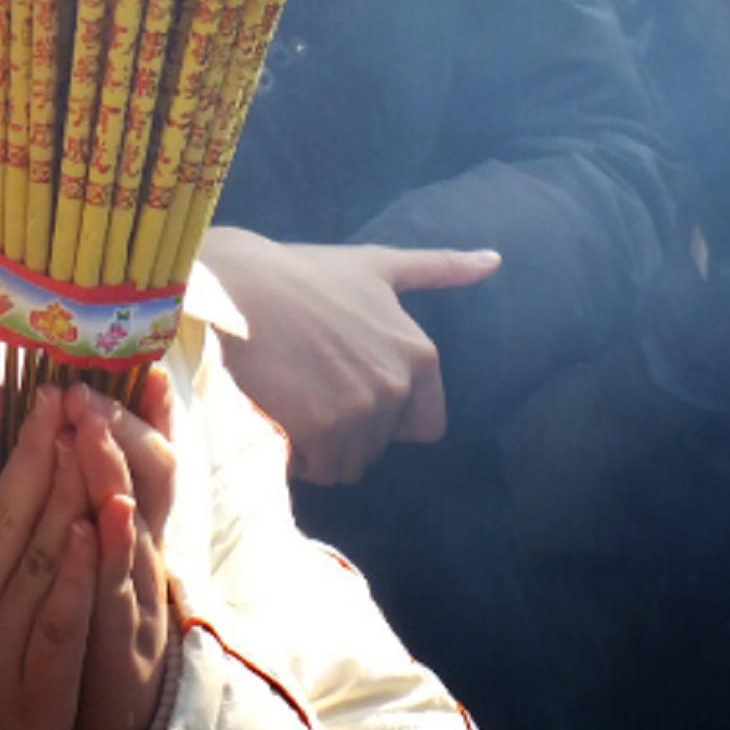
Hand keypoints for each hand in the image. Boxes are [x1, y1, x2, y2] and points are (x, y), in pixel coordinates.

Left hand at [65, 372, 175, 729]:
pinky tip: (103, 518)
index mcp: (141, 523)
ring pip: (130, 525)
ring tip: (91, 426)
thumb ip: (108, 480)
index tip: (144, 364)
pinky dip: (110, 552)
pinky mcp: (115, 638)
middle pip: (148, 480)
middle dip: (119, 429)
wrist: (118, 711)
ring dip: (111, 472)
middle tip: (87, 387)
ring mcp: (134, 592)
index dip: (155, 411)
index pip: (157, 453)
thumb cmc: (108, 607)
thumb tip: (110, 409)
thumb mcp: (116, 540)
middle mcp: (146, 550)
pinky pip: (114, 589)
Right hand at [201, 230, 500, 485]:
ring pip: (349, 463)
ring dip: (321, 445)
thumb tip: (496, 259)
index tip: (348, 382)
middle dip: (347, 426)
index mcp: (419, 355)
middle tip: (308, 380)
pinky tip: (276, 411)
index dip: (386, 413)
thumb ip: (439, 269)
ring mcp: (361, 411)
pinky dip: (297, 453)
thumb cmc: (300, 275)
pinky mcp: (322, 431)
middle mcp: (398, 386)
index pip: (423, 426)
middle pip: (379, 444)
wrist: (233, 287)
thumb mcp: (376, 265)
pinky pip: (318, 470)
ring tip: (290, 395)